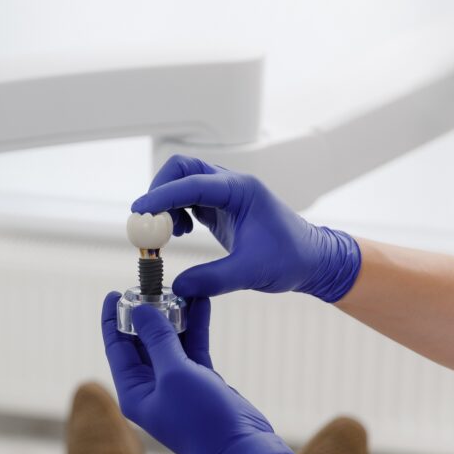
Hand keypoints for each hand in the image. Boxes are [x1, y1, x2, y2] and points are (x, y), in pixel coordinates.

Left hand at [101, 292, 297, 453]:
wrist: (242, 452)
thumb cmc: (202, 419)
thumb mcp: (174, 373)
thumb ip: (157, 339)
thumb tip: (140, 311)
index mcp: (134, 391)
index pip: (116, 348)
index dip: (113, 319)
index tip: (113, 292)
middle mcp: (151, 388)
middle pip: (141, 342)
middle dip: (146, 314)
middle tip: (151, 285)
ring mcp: (176, 385)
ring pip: (169, 342)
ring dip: (173, 316)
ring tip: (177, 287)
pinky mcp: (201, 382)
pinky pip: (192, 347)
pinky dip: (195, 326)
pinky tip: (200, 302)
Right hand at [132, 155, 360, 301]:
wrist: (312, 261)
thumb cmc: (292, 259)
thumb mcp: (251, 272)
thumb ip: (213, 279)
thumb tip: (178, 285)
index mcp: (242, 190)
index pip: (193, 182)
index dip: (163, 196)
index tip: (141, 212)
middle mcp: (231, 185)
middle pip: (182, 168)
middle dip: (160, 190)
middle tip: (149, 221)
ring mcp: (224, 194)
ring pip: (182, 181)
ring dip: (166, 202)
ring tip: (168, 233)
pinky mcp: (219, 207)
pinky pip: (186, 198)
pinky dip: (174, 211)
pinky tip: (180, 232)